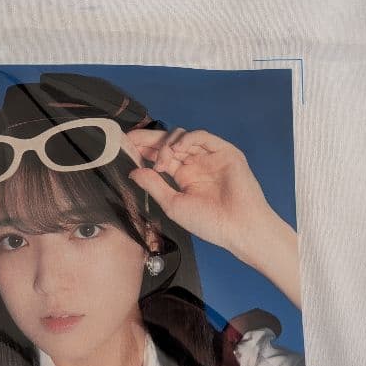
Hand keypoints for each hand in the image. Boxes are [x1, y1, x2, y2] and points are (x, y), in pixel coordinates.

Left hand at [126, 128, 300, 307]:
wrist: (239, 228)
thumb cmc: (210, 222)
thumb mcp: (174, 204)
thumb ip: (154, 186)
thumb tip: (134, 172)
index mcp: (185, 176)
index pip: (161, 156)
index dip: (144, 150)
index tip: (125, 146)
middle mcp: (196, 163)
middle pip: (169, 143)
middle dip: (149, 140)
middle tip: (132, 141)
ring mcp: (210, 156)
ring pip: (183, 137)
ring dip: (168, 144)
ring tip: (162, 161)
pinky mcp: (224, 151)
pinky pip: (203, 137)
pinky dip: (187, 138)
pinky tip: (177, 149)